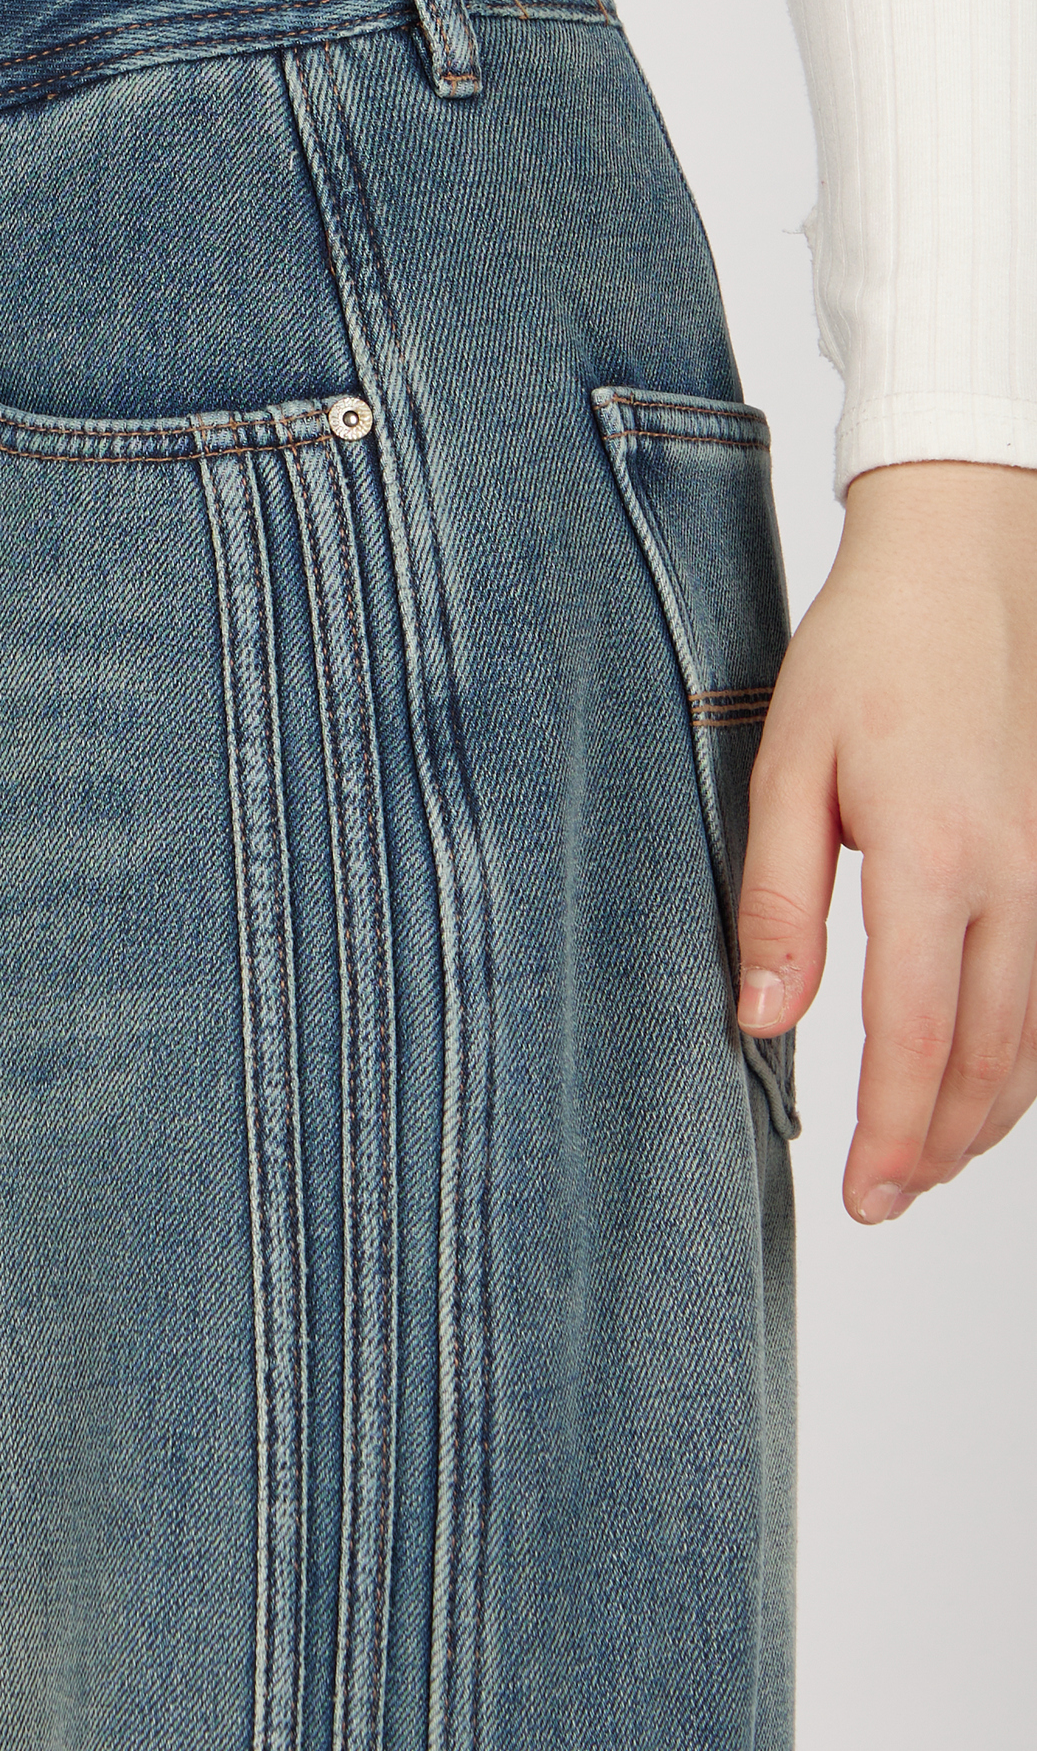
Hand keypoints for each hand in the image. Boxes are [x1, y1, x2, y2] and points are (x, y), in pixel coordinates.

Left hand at [736, 459, 1036, 1223]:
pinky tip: (979, 1079)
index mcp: (933, 857)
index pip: (917, 1035)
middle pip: (992, 1058)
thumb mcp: (785, 768)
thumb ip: (778, 901)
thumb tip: (762, 1020)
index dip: (891, 1132)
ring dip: (984, 1114)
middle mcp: (1014, 877)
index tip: (864, 1198)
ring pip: (1036, 1035)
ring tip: (922, 1162)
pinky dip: (1021, 1054)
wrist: (964, 568)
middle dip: (939, 1147)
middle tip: (883, 1203)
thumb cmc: (865, 652)